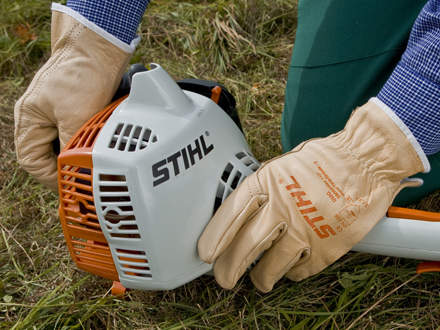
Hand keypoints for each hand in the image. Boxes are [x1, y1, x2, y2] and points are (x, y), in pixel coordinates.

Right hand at [14, 8, 130, 189]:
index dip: (49, 177)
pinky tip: (97, 145)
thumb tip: (75, 171)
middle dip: (63, 166)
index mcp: (30, 118)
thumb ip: (71, 147)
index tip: (69, 184)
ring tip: (91, 162)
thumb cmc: (83, 76)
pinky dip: (84, 141)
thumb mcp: (76, 118)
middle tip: (83, 177)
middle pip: (45, 153)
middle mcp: (39, 116)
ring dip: (75, 154)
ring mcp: (56, 111)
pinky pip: (74, 131)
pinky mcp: (74, 106)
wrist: (100, 48)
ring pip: (62, 143)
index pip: (31, 160)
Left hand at [198, 98, 427, 291]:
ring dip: (261, 277)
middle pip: (246, 245)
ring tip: (259, 281)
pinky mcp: (327, 246)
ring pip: (271, 265)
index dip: (216, 237)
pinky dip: (292, 273)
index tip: (206, 253)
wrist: (366, 160)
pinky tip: (289, 270)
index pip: (231, 214)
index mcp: (267, 183)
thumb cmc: (324, 160)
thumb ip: (262, 191)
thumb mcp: (282, 166)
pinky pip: (300, 270)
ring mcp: (305, 228)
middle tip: (224, 278)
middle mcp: (282, 207)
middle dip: (230, 267)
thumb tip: (241, 216)